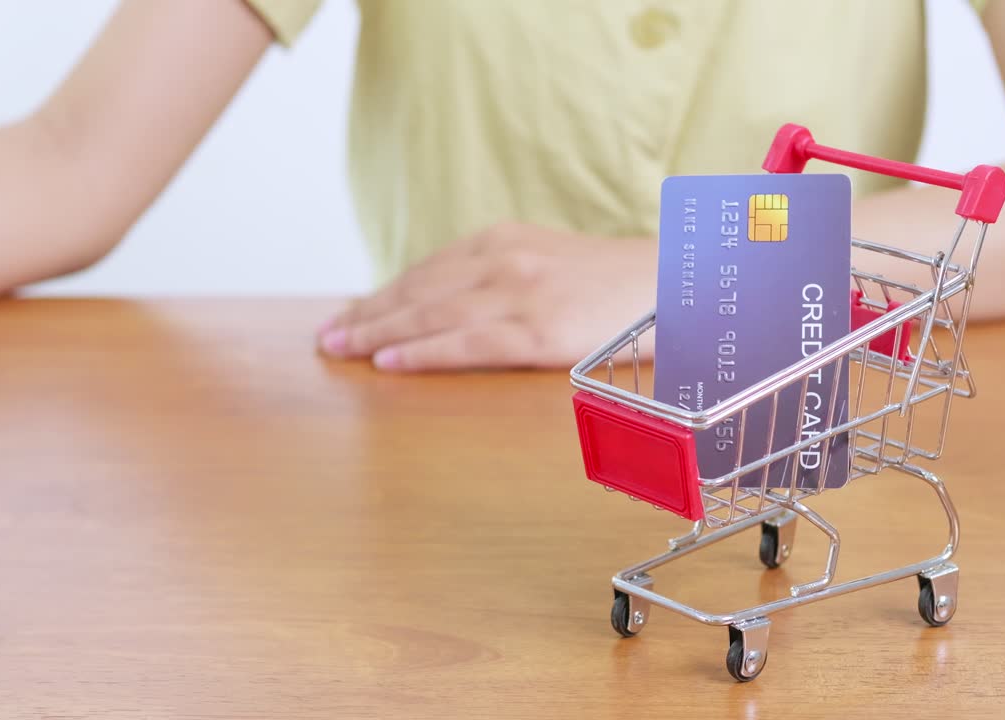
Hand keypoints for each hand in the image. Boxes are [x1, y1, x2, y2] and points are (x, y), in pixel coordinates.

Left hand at [317, 222, 656, 371]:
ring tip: (338, 351)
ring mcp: (519, 294)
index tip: (345, 315)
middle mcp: (503, 260)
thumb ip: (504, 278)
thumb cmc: (617, 286)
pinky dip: (420, 354)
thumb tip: (457, 309)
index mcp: (504, 241)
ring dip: (376, 335)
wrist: (680, 286)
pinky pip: (465, 345)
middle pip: (417, 292)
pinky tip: (387, 363)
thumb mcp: (552, 264)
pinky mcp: (538, 330)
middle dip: (365, 315)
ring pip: (430, 317)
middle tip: (324, 338)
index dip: (381, 296)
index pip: (426, 273)